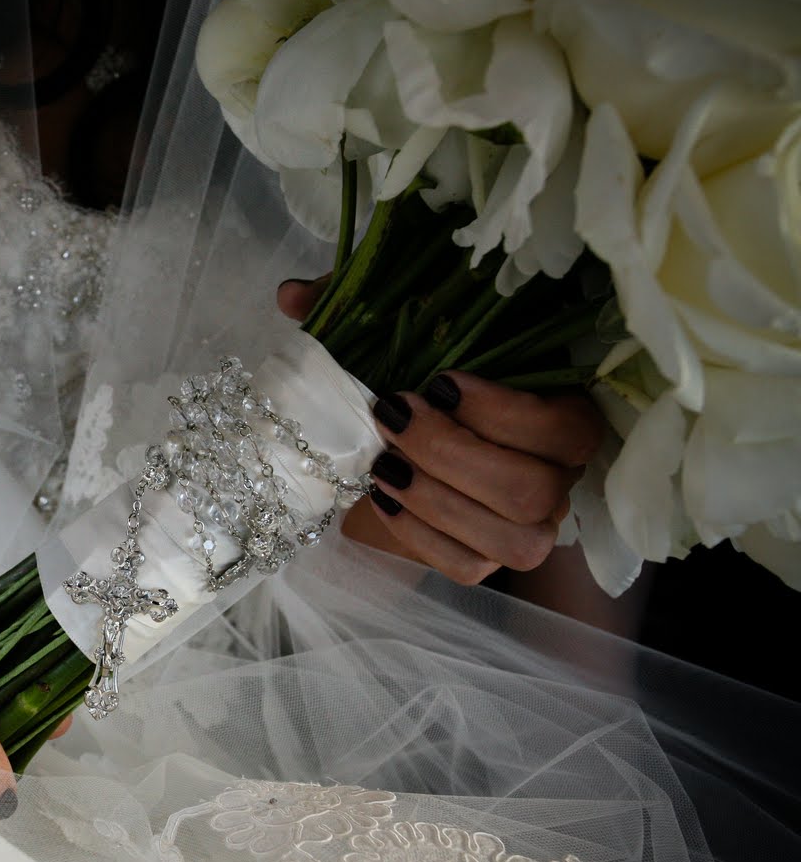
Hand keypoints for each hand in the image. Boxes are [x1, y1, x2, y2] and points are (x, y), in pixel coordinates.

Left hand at [277, 278, 604, 584]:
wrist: (409, 435)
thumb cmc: (421, 373)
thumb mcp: (403, 330)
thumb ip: (361, 301)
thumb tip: (292, 294)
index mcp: (568, 414)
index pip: (568, 429)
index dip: (505, 412)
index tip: (437, 383)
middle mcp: (562, 476)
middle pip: (533, 490)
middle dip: (452, 456)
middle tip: (391, 421)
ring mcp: (533, 525)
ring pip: (512, 539)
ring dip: (436, 503)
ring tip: (381, 466)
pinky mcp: (491, 557)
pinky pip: (469, 567)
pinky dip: (420, 537)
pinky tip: (382, 499)